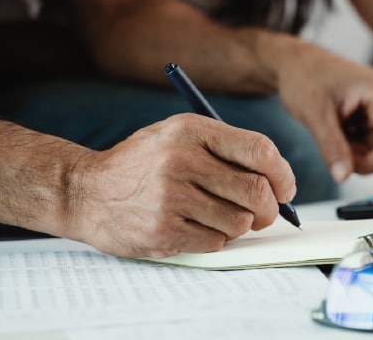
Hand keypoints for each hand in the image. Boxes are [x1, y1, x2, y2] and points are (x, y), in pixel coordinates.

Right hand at [67, 114, 295, 257]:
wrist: (86, 191)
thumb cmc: (144, 163)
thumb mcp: (179, 136)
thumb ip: (226, 149)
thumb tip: (279, 181)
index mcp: (192, 131)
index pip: (260, 151)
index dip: (283, 174)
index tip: (285, 188)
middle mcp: (182, 161)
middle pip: (256, 191)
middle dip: (270, 208)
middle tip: (266, 213)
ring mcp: (171, 198)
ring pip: (240, 221)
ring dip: (240, 225)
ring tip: (220, 216)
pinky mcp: (163, 230)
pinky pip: (216, 242)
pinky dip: (216, 239)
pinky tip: (196, 226)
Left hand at [274, 43, 372, 185]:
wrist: (291, 64)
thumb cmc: (304, 76)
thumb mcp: (314, 112)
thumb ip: (331, 145)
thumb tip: (344, 176)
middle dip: (371, 160)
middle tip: (342, 159)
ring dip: (360, 156)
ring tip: (334, 140)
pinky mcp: (366, 121)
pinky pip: (370, 148)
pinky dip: (353, 152)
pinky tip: (336, 137)